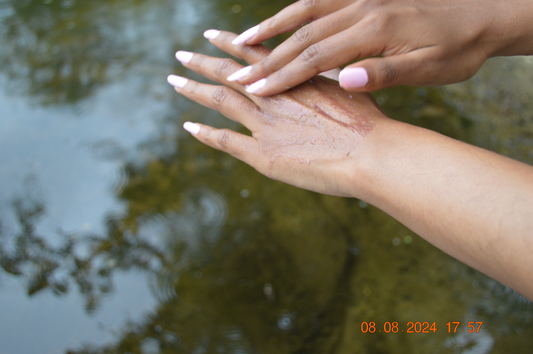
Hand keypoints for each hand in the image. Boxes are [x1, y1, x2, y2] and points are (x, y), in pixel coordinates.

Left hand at [168, 30, 387, 196]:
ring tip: (174, 80)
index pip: (253, 53)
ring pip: (220, 99)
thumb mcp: (348, 90)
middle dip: (202, 61)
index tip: (211, 34)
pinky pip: (225, 141)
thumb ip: (326, 83)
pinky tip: (189, 126)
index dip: (230, 42)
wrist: (370, 153)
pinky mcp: (262, 155)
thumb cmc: (369, 123)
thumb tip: (327, 76)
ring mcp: (264, 124)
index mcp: (294, 77)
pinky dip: (205, 132)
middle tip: (181, 54)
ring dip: (194, 88)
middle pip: (228, 72)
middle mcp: (274, 95)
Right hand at [226, 0, 532, 95]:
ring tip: (239, 43)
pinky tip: (278, 25)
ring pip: (304, 12)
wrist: (484, 14)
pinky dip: (293, 14)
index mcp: (375, 30)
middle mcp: (362, 8)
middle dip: (265, 58)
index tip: (253, 91)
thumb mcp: (429, 68)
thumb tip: (345, 80)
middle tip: (232, 75)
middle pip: (302, 35)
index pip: (316, 57)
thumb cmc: (458, 48)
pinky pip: (319, 1)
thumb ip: (385, 73)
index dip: (282, 75)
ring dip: (271, 29)